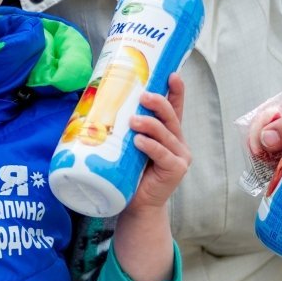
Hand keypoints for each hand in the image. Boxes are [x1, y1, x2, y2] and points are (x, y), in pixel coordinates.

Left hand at [126, 76, 190, 211]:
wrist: (137, 205)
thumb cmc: (130, 173)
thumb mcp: (129, 146)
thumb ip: (126, 128)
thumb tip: (101, 103)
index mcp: (168, 133)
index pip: (175, 107)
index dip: (176, 90)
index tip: (172, 74)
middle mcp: (178, 141)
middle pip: (171, 116)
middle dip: (158, 103)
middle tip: (143, 96)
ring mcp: (180, 156)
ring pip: (166, 133)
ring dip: (149, 124)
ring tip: (133, 121)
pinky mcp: (176, 169)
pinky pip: (163, 153)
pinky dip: (151, 146)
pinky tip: (139, 142)